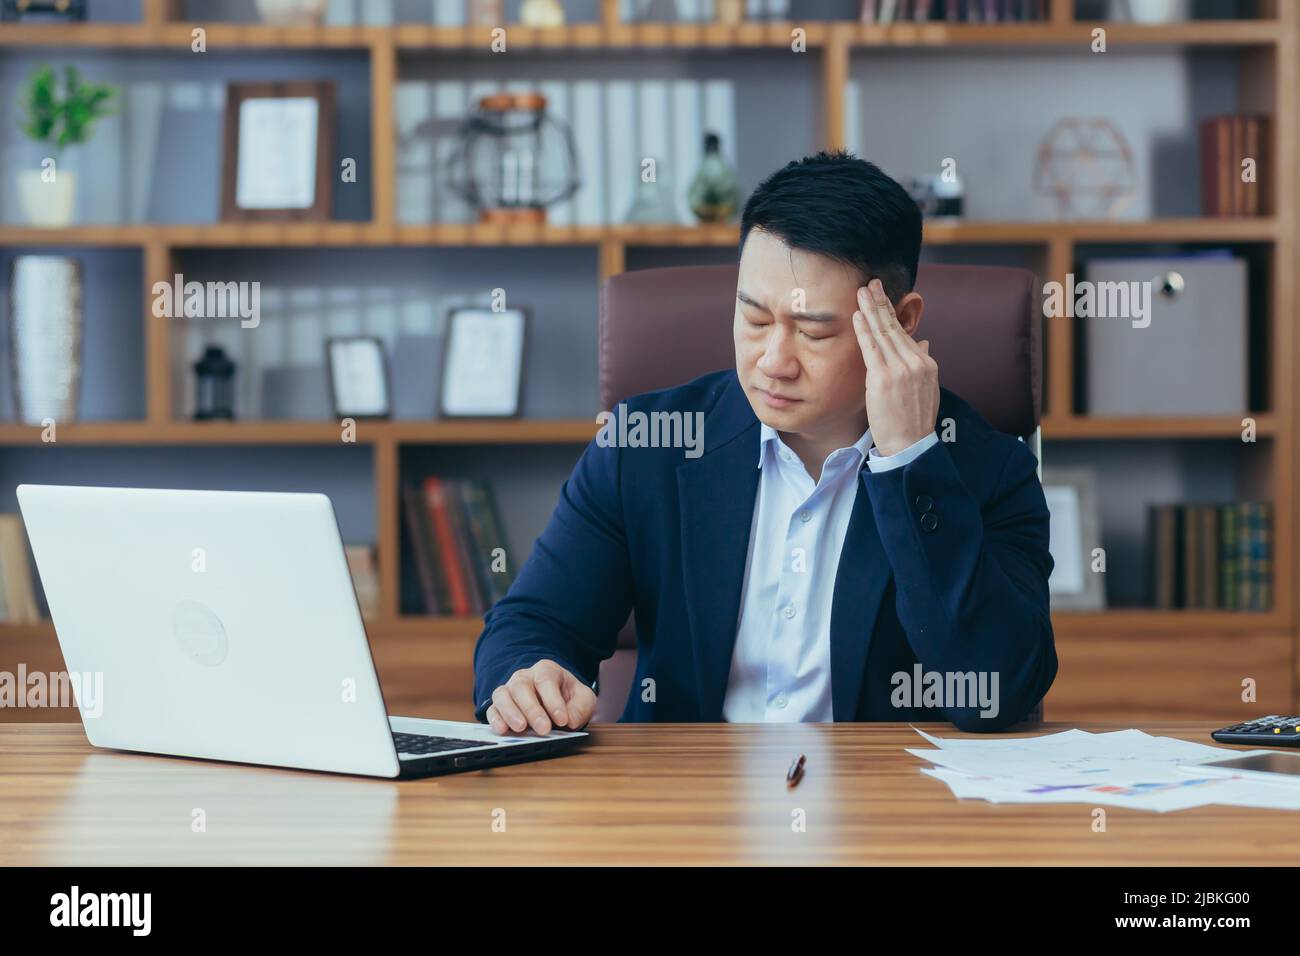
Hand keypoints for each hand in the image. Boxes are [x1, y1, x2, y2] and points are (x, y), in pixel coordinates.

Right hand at [486, 659, 596, 735]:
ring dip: (510, 712)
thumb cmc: (569, 698)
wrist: (556, 702)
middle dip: (532, 709)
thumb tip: (570, 721)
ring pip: (502, 695)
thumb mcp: (583, 699)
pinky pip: (492, 709)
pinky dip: (495, 720)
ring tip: (521, 728)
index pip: (546, 680)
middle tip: (544, 729)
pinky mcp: (499, 707)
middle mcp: (524, 677)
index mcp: (546, 670)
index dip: (553, 700)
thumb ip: (580, 707)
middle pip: (521, 687)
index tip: (563, 720)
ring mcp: (509, 690)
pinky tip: (502, 730)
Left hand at [853, 279, 939, 457]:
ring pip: (883, 332)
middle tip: (870, 283)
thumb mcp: (926, 389)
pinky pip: (871, 348)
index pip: (904, 333)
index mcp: (926, 363)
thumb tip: (924, 340)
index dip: (892, 314)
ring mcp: (901, 369)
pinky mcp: (884, 378)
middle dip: (881, 303)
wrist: (910, 444)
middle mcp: (916, 361)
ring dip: (871, 309)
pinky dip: (864, 329)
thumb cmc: (913, 421)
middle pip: (895, 326)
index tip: (882, 298)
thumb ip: (922, 363)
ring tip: (861, 291)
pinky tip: (857, 316)